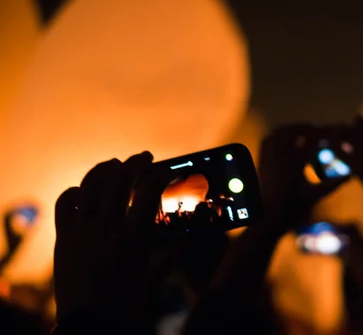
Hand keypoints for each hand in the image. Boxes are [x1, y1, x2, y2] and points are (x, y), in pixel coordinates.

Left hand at [53, 151, 170, 333]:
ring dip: (105, 168)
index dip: (160, 174)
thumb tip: (187, 230)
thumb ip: (168, 247)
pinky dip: (75, 191)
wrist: (90, 324)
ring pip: (90, 183)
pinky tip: (84, 190)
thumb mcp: (152, 272)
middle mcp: (107, 227)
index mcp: (134, 236)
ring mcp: (81, 230)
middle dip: (135, 161)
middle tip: (145, 157)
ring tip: (116, 164)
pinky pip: (65, 203)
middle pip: (120, 178)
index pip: (149, 189)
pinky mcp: (63, 237)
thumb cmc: (127, 302)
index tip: (166, 170)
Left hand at [258, 124, 348, 231]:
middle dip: (308, 130)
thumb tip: (351, 174)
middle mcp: (279, 157)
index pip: (313, 141)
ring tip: (303, 132)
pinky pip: (268, 140)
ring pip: (280, 133)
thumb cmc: (292, 210)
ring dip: (293, 130)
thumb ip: (333, 183)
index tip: (335, 133)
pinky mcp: (261, 160)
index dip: (325, 135)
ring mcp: (267, 157)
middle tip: (319, 132)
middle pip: (295, 132)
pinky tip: (285, 140)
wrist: (266, 220)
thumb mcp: (315, 197)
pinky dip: (278, 135)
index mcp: (294, 164)